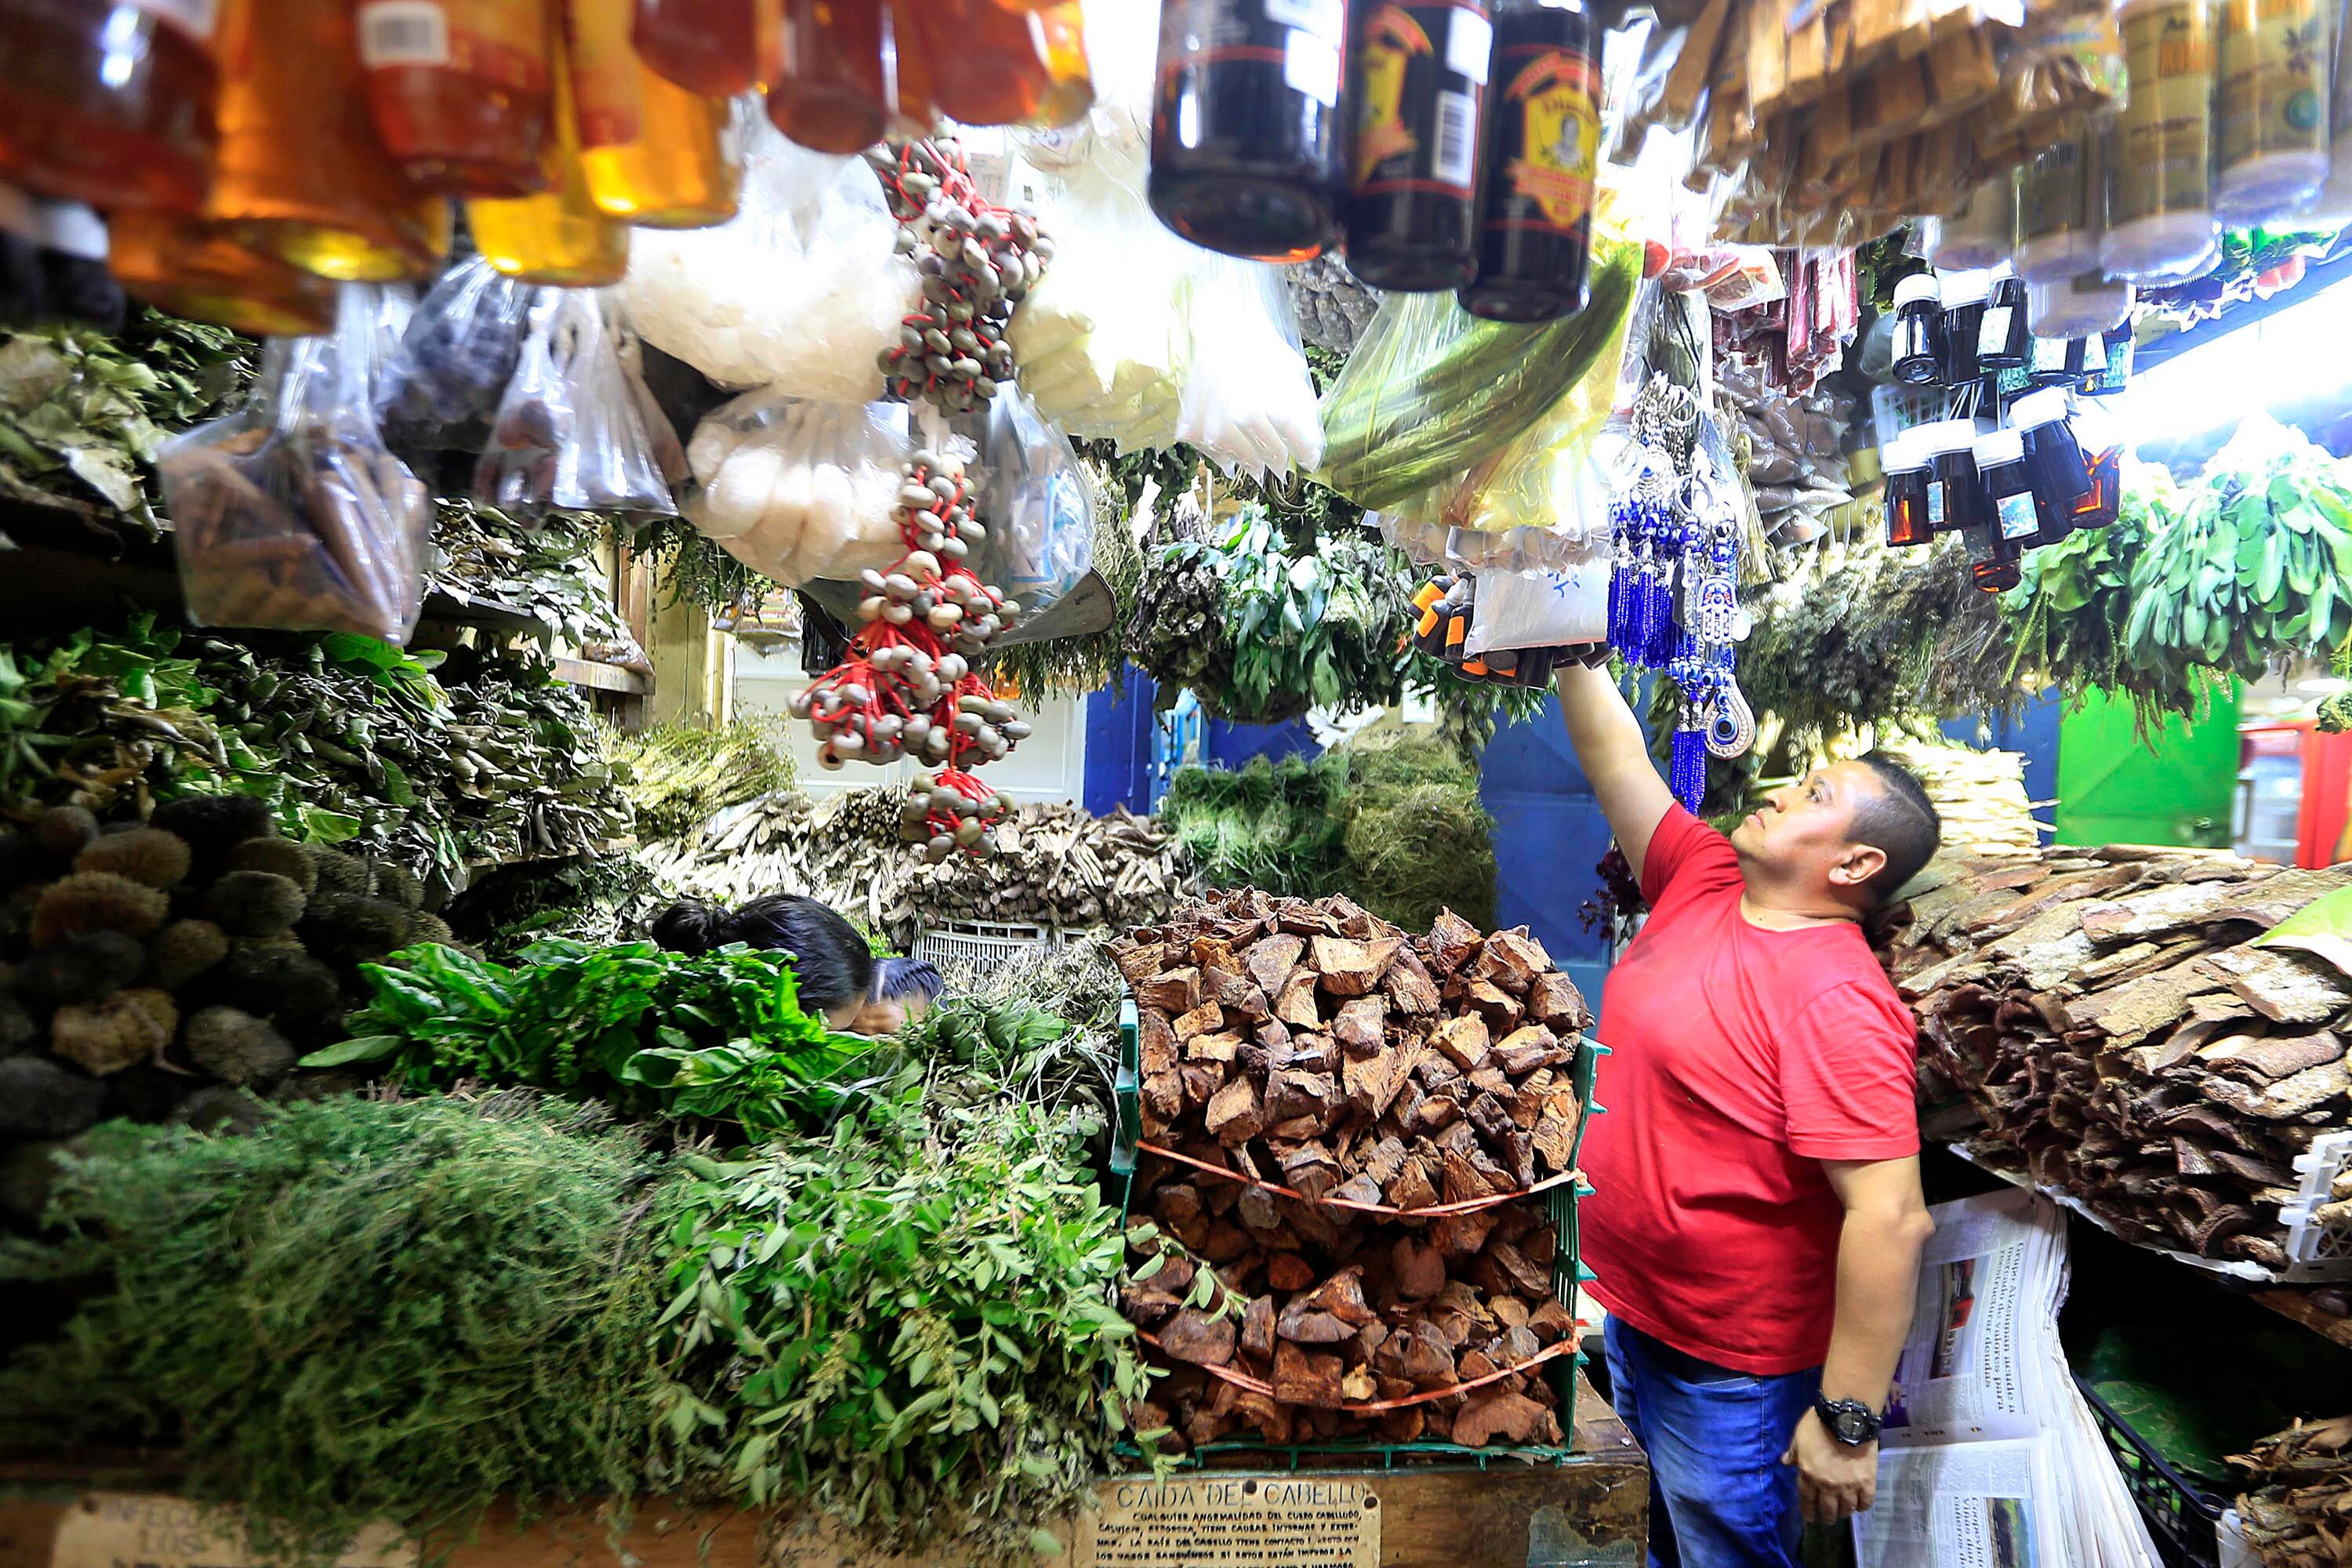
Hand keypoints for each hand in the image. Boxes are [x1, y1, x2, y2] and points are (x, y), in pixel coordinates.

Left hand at [1781, 1408, 1878, 1523]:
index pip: (1807, 1500)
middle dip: (1827, 1517)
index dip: (1808, 1511)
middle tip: (1828, 1519)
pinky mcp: (1867, 1482)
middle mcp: (1827, 1485)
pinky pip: (1866, 1501)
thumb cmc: (1818, 1425)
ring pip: (1847, 1508)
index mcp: (1809, 1475)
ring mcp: (1848, 1485)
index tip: (1810, 1518)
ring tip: (1844, 1513)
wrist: (1846, 1419)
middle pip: (1828, 1509)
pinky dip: (1862, 1506)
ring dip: (1844, 1513)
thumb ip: (1793, 1452)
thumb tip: (1784, 1462)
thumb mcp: (1799, 1437)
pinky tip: (1860, 1506)